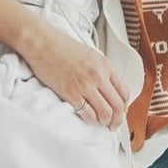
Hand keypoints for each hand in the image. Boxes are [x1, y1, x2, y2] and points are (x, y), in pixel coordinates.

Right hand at [0, 0, 128, 131]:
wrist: (43, 44)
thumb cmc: (62, 47)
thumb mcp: (90, 54)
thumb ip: (101, 70)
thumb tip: (108, 88)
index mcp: (105, 65)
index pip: (124, 91)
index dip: (124, 105)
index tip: (120, 110)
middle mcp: (99, 76)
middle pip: (118, 105)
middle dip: (117, 118)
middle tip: (113, 123)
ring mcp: (86, 86)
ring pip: (105, 113)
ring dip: (105, 121)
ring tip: (101, 122)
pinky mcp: (72, 94)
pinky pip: (88, 115)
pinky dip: (91, 121)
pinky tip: (89, 118)